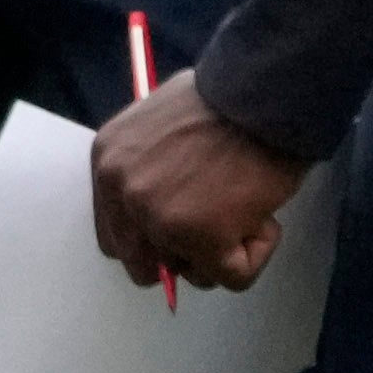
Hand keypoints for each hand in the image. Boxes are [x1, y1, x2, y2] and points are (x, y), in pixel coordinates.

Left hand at [90, 70, 309, 293]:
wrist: (262, 96)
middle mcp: (124, 195)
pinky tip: (264, 216)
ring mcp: (160, 221)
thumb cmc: (223, 100)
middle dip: (183, 256)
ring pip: (192, 274)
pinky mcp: (203, 241)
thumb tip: (165, 203)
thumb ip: (148, 165)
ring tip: (245, 206)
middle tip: (217, 229)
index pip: (114, 233)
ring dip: (224, 252)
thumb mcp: (156, 123)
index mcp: (108, 163)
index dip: (150, 241)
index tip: (181, 232)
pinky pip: (233, 277)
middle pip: (142, 265)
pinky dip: (257, 254)